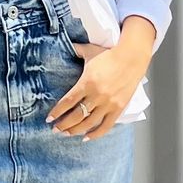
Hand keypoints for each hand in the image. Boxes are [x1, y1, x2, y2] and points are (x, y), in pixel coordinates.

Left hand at [46, 18, 153, 139]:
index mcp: (87, 82)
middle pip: (76, 116)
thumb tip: (66, 44)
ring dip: (76, 130)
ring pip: (89, 123)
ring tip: (67, 133)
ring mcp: (108, 103)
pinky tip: (86, 138)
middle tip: (55, 129)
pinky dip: (95, 134)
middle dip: (63, 125)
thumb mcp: (90, 51)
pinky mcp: (119, 108)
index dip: (57, 112)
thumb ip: (76, 50)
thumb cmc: (109, 55)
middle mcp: (97, 95)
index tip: (49, 119)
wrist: (132, 58)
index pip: (68, 101)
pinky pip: (106, 126)